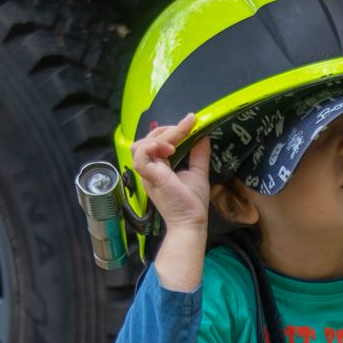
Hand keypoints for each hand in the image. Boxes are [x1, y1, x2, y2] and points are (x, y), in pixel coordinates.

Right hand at [131, 113, 210, 230]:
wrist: (191, 221)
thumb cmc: (192, 202)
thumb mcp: (197, 171)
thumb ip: (198, 153)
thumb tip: (203, 134)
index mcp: (158, 167)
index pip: (155, 141)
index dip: (171, 129)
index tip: (190, 120)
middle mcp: (149, 169)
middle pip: (146, 139)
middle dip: (166, 130)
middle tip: (185, 130)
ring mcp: (147, 174)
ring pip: (139, 145)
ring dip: (158, 138)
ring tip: (175, 145)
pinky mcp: (149, 178)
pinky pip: (139, 158)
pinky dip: (150, 148)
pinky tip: (168, 150)